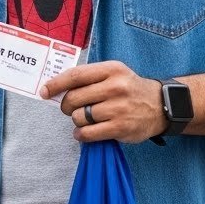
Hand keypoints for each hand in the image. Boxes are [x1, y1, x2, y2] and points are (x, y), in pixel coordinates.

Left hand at [40, 60, 165, 143]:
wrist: (160, 106)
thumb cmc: (129, 88)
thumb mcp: (114, 73)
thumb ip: (90, 78)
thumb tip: (58, 86)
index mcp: (111, 69)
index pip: (76, 75)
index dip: (56, 84)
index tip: (44, 91)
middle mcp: (115, 87)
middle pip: (74, 98)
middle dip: (66, 106)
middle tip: (69, 109)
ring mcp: (119, 108)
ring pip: (79, 117)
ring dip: (76, 121)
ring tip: (84, 120)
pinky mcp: (121, 128)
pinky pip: (89, 133)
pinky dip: (81, 134)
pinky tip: (84, 132)